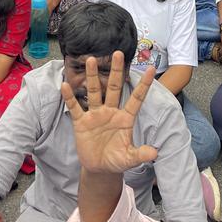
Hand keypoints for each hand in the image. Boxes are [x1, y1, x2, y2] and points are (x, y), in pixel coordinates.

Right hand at [61, 51, 157, 173]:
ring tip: (91, 60)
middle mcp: (111, 112)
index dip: (144, 85)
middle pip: (114, 88)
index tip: (152, 69)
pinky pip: (75, 107)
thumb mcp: (129, 158)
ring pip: (95, 92)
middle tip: (118, 53)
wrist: (99, 168)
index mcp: (125, 118)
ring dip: (93, 77)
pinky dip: (70, 97)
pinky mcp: (81, 122)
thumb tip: (155, 152)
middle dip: (116, 71)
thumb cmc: (116, 160)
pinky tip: (66, 85)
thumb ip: (140, 154)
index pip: (136, 99)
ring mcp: (95, 115)